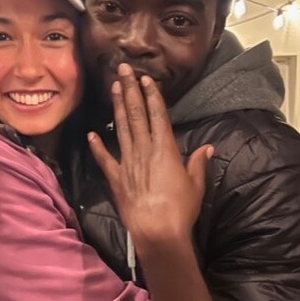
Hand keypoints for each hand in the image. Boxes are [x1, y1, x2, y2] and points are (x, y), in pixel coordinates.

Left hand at [87, 63, 212, 256]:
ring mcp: (127, 162)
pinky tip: (91, 134)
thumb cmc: (180, 207)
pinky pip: (104, 159)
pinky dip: (97, 146)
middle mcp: (144, 149)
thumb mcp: (195, 184)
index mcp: (165, 148)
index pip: (157, 114)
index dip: (151, 94)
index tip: (145, 78)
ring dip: (117, 107)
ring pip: (121, 128)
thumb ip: (198, 163)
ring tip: (112, 88)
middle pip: (136, 114)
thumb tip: (208, 147)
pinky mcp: (115, 177)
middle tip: (122, 69)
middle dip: (129, 89)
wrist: (157, 230)